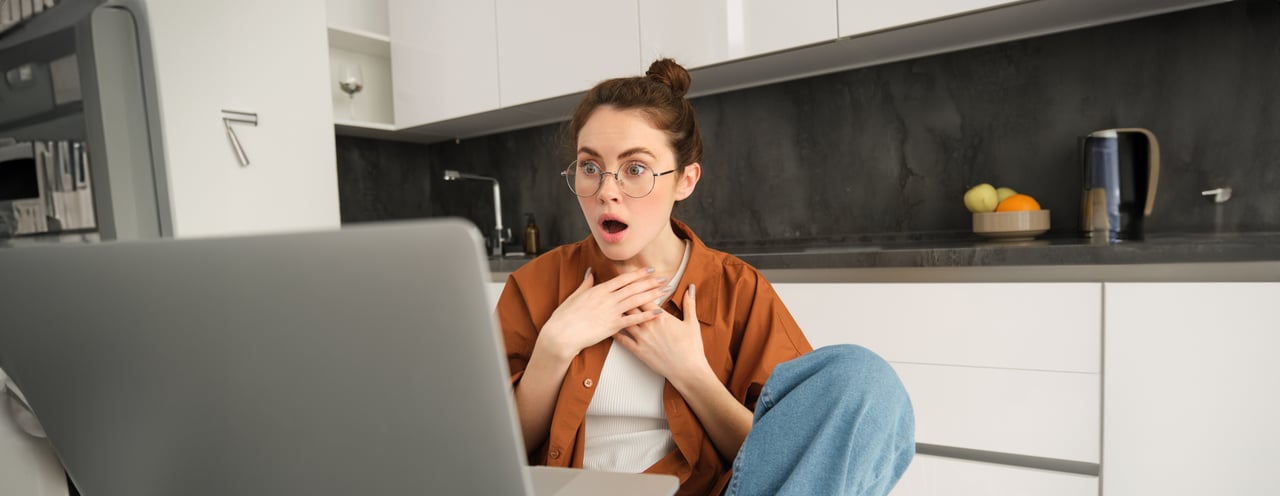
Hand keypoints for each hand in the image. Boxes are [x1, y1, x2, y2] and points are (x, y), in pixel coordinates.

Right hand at [536, 267, 666, 360]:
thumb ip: (586, 283)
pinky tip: (657, 312)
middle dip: (651, 282)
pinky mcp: (612, 326)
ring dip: (652, 295)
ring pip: (636, 300)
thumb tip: (590, 271)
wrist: (561, 334)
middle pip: (634, 287)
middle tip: (665, 278)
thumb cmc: (565, 316)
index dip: (639, 273)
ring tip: (665, 291)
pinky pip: (633, 320)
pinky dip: (646, 315)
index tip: (650, 270)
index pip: (624, 279)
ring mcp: (611, 312)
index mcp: (599, 290)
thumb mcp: (575, 295)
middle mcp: (608, 299)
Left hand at [614, 284, 710, 386]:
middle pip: (632, 306)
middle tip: (617, 290)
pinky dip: (615, 333)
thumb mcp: (692, 323)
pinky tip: (610, 328)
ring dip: (618, 313)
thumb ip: (689, 303)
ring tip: (609, 306)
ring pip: (625, 321)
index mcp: (661, 317)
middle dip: (625, 297)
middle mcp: (648, 325)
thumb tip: (691, 288)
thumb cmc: (691, 348)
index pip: (645, 297)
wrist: (687, 370)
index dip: (639, 287)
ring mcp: (642, 338)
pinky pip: (622, 340)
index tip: (633, 281)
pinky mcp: (638, 351)